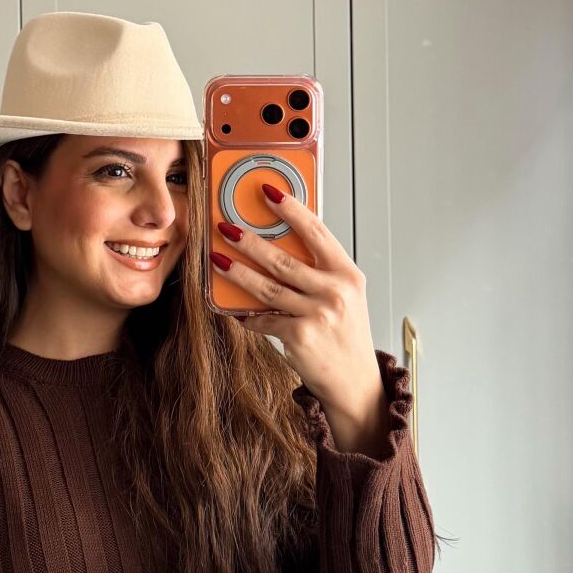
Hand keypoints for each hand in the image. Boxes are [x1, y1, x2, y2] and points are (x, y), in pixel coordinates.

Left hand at [214, 186, 381, 413]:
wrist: (355, 381)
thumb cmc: (345, 334)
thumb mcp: (344, 296)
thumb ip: (319, 272)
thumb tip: (277, 244)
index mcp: (347, 274)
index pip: (316, 232)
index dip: (290, 209)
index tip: (269, 191)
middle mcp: (335, 291)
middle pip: (283, 258)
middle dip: (250, 240)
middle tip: (226, 227)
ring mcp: (318, 314)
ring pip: (267, 287)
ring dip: (237, 272)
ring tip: (217, 258)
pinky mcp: (299, 336)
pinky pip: (264, 319)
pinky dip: (247, 314)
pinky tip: (234, 309)